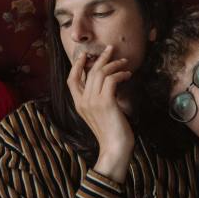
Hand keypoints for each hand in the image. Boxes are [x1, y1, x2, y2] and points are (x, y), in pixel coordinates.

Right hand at [67, 46, 134, 180]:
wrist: (114, 149)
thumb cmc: (111, 133)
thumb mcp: (100, 114)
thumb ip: (99, 100)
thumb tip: (108, 84)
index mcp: (78, 104)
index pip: (71, 80)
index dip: (77, 65)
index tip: (85, 55)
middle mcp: (83, 101)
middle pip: (88, 72)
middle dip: (100, 58)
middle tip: (110, 49)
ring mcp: (93, 102)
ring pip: (100, 73)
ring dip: (114, 64)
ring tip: (124, 62)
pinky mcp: (106, 103)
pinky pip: (111, 80)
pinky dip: (120, 74)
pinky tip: (127, 75)